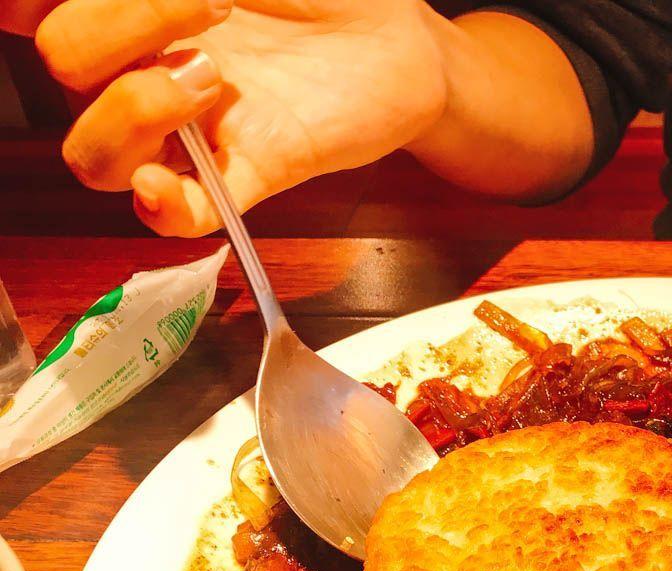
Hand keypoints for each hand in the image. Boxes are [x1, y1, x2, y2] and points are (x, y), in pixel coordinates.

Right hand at [32, 0, 448, 234]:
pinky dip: (160, 206)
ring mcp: (191, 131)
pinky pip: (176, 216)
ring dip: (134, 107)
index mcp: (128, 11)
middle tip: (212, 5)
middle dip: (117, 21)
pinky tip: (164, 185)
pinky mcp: (247, 175)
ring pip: (95, 153)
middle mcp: (142, 71)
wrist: (401, 42)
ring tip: (210, 76)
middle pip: (62, 65)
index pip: (29, 12)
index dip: (30, 2)